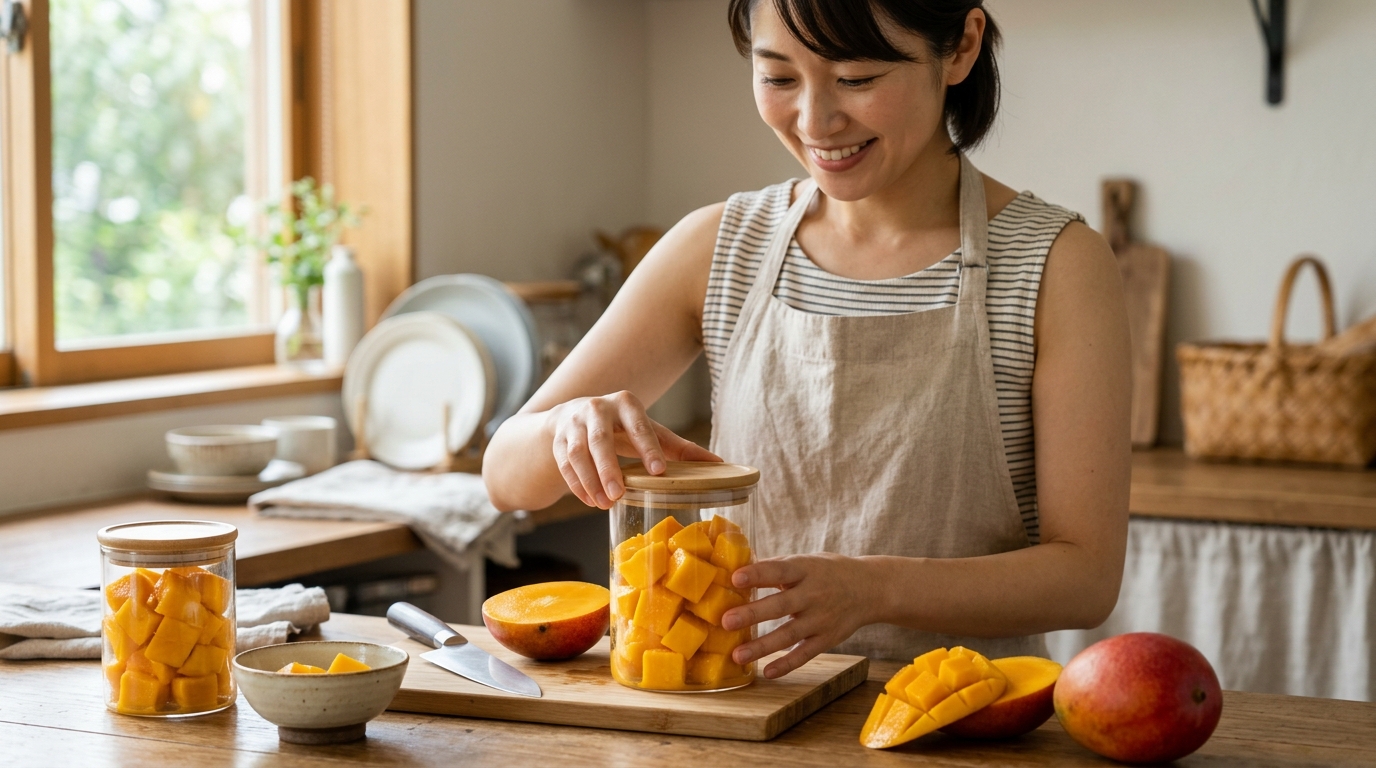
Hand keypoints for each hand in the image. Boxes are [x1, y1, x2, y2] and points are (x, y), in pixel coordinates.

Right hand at [548, 390, 719, 508]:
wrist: (572, 416)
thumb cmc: (622, 427)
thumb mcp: (649, 431)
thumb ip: (679, 447)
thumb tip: (721, 464)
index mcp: (625, 403)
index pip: (638, 424)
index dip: (648, 447)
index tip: (659, 471)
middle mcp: (596, 408)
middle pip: (600, 439)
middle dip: (608, 468)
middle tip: (619, 495)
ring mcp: (572, 423)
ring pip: (577, 453)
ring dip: (590, 480)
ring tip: (604, 504)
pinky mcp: (556, 440)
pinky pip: (563, 464)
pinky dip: (576, 485)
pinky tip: (589, 501)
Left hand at [720, 553, 876, 678]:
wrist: (870, 588)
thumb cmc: (827, 572)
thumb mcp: (806, 562)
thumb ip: (776, 567)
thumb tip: (738, 567)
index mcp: (805, 570)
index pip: (779, 571)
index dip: (758, 574)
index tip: (735, 578)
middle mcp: (813, 594)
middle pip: (780, 605)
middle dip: (753, 613)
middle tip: (726, 620)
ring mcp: (820, 619)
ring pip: (788, 634)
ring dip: (762, 646)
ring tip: (737, 655)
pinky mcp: (827, 639)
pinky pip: (804, 654)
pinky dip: (787, 664)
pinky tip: (767, 672)